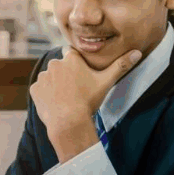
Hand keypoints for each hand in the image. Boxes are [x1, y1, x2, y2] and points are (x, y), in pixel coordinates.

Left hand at [31, 47, 141, 161]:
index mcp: (71, 58)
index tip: (80, 74)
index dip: (76, 64)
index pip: (71, 53)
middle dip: (65, 75)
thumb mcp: (106, 82)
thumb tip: (138, 52)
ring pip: (50, 78)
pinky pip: (40, 89)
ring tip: (65, 98)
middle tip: (74, 90)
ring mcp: (43, 76)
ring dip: (55, 85)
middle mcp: (54, 63)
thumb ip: (121, 65)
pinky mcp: (35, 89)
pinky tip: (55, 103)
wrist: (68, 122)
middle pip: (60, 66)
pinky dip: (46, 95)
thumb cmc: (88, 101)